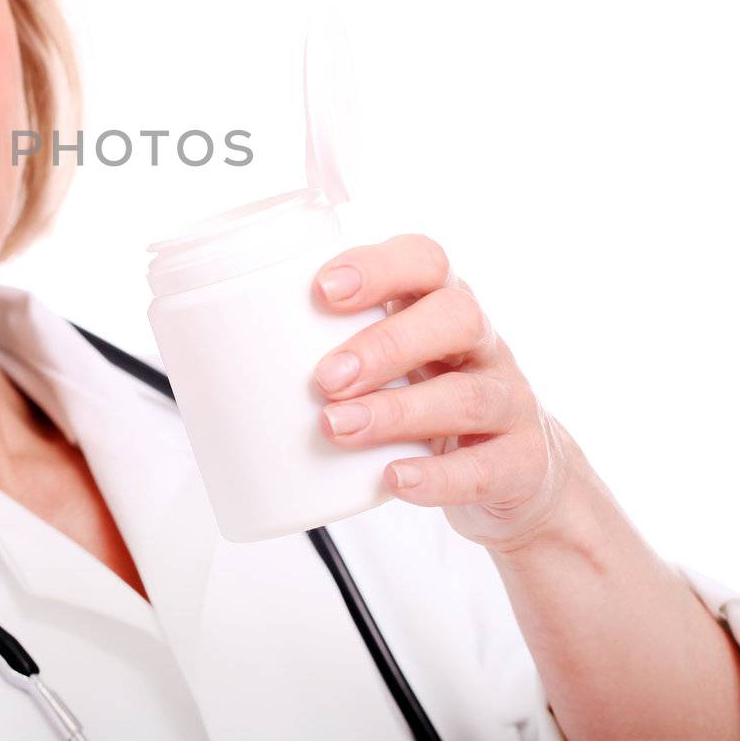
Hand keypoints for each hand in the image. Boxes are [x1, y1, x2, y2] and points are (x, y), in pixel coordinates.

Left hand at [309, 234, 574, 552]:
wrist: (518, 475)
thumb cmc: (428, 401)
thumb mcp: (392, 363)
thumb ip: (329, 350)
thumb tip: (218, 363)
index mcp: (440, 306)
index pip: (424, 260)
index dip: (377, 267)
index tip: (322, 290)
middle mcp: (481, 345)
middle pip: (454, 316)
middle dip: (385, 343)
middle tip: (325, 378)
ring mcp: (508, 401)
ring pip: (466, 394)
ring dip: (396, 411)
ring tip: (339, 428)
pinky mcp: (521, 461)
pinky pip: (488, 465)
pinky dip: (439, 475)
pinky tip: (395, 479)